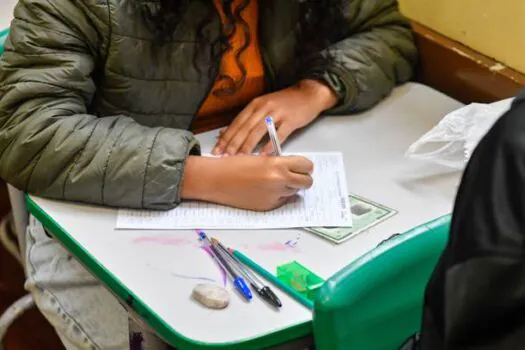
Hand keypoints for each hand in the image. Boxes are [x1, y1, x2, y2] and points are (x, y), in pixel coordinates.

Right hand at [181, 155, 313, 210]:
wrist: (216, 180)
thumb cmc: (234, 165)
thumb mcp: (261, 158)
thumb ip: (279, 162)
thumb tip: (293, 167)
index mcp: (277, 165)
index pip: (306, 166)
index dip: (304, 166)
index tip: (301, 166)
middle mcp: (279, 181)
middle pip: (307, 182)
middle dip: (302, 178)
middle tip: (294, 175)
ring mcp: (274, 196)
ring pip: (295, 192)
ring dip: (290, 187)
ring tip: (275, 181)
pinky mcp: (268, 206)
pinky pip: (282, 201)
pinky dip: (278, 196)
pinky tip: (265, 190)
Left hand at [213, 79, 337, 155]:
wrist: (308, 94)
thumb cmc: (285, 102)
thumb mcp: (263, 105)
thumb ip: (247, 118)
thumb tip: (226, 131)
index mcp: (255, 104)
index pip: (237, 122)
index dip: (226, 137)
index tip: (217, 149)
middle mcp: (264, 107)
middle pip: (245, 128)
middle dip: (233, 143)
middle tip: (224, 156)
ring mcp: (277, 113)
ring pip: (258, 131)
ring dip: (247, 145)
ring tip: (239, 157)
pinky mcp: (290, 120)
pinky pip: (278, 135)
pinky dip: (270, 145)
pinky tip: (263, 155)